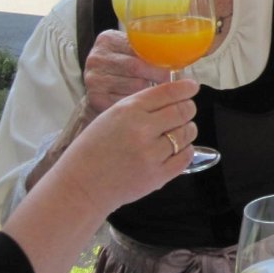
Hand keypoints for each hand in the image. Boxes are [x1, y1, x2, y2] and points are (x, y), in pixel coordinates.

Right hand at [57, 78, 199, 212]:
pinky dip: (185, 150)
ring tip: (178, 131)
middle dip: (188, 108)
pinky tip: (176, 149)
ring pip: (187, 133)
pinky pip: (186, 156)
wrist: (81, 186)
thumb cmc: (93, 149)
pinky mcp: (158, 175)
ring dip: (187, 129)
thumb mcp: (111, 116)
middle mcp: (142, 130)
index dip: (185, 88)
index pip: (168, 92)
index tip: (192, 87)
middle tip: (186, 110)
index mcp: (129, 111)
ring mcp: (151, 154)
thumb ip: (141, 105)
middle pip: (183, 111)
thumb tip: (173, 95)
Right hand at [82, 29, 169, 117]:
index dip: (159, 60)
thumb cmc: (124, 69)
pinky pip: (127, 102)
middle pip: (136, 67)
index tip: (173, 70)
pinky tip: (143, 106)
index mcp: (108, 40)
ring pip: (134, 86)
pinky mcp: (95, 98)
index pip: (139, 47)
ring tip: (155, 95)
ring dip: (149, 92)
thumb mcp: (132, 52)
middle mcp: (97, 57)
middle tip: (173, 86)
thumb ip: (152, 49)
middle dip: (158, 77)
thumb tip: (195, 51)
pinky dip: (139, 106)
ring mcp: (94, 78)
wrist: (100, 90)